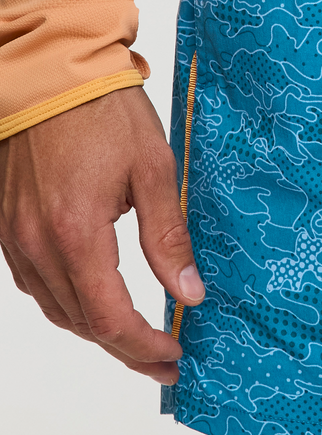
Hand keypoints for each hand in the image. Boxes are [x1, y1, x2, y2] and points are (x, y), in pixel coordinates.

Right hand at [0, 86, 203, 382]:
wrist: (50, 74)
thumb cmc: (104, 113)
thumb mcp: (154, 171)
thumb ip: (168, 238)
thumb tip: (190, 292)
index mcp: (75, 235)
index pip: (110, 318)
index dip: (144, 346)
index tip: (176, 356)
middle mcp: (36, 246)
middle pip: (81, 323)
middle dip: (126, 349)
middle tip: (166, 360)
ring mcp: (14, 239)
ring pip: (56, 309)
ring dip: (97, 330)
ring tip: (140, 338)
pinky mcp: (7, 227)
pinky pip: (36, 283)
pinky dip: (70, 302)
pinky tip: (99, 300)